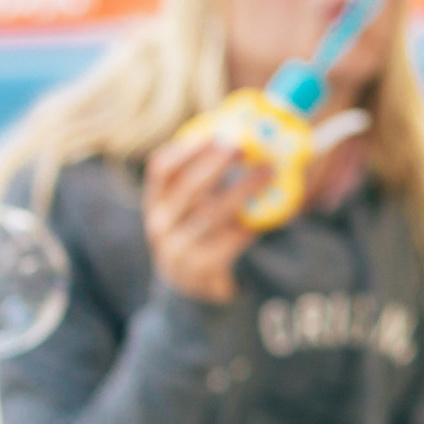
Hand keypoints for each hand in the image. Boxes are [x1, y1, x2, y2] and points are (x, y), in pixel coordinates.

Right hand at [144, 135, 268, 303]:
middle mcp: (161, 225)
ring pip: (211, 214)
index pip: (161, 169)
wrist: (191, 289)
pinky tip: (260, 220)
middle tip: (245, 147)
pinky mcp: (199, 271)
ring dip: (242, 190)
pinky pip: (226, 243)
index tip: (216, 134)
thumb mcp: (191, 209)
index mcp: (156, 203)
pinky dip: (245, 228)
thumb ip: (207, 180)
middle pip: (188, 187)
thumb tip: (248, 137)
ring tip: (267, 174)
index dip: (187, 149)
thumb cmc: (198, 235)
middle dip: (217, 164)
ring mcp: (177, 250)